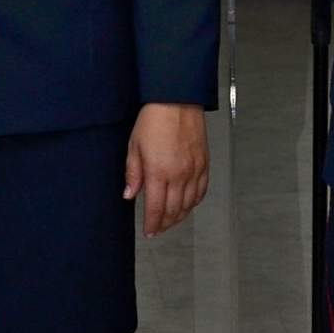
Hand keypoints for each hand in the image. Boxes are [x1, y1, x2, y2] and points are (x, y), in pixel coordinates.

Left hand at [123, 102, 208, 236]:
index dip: (152, 224)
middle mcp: (179, 174)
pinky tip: (188, 204)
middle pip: (174, 210)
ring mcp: (194, 170)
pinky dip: (194, 202)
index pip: (156, 208)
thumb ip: (133, 173)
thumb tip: (129, 194)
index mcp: (159, 172)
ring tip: (171, 221)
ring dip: (180, 216)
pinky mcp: (204, 163)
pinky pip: (202, 190)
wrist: (177, 100)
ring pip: (189, 204)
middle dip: (165, 224)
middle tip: (158, 229)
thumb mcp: (134, 146)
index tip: (149, 232)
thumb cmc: (154, 120)